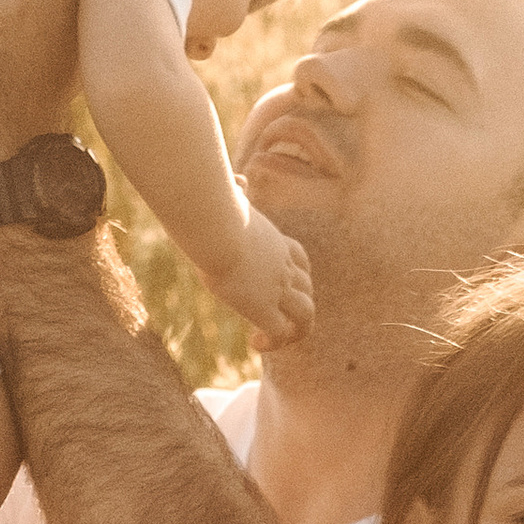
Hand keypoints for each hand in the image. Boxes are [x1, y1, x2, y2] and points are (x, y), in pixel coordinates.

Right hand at [218, 202, 315, 352]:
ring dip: (293, 332)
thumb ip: (235, 189)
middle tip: (276, 318)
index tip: (280, 284)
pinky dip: (274, 343)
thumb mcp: (230, 197)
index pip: (299, 258)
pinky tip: (256, 343)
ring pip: (305, 316)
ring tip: (270, 340)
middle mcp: (283, 266)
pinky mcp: (263, 307)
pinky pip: (280, 334)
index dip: (297, 274)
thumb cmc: (214, 209)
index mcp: (274, 240)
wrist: (215, 226)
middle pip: (308, 289)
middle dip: (298, 306)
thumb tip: (238, 180)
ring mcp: (277, 288)